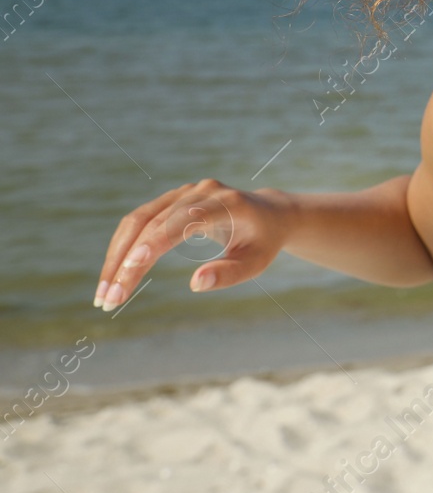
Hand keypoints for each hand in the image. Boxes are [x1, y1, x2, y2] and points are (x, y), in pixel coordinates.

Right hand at [95, 178, 292, 310]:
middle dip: (126, 262)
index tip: (131, 269)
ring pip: (138, 220)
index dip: (155, 242)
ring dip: (116, 256)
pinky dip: (122, 247)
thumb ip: (230, 273)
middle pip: (153, 222)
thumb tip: (195, 284)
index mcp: (227, 203)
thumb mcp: (256, 262)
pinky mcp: (171, 199)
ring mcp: (184, 192)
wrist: (268, 214)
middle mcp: (201, 192)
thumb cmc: (263, 242)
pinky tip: (114, 274)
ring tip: (104, 294)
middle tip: (108, 300)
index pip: (183, 220)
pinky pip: (139, 220)